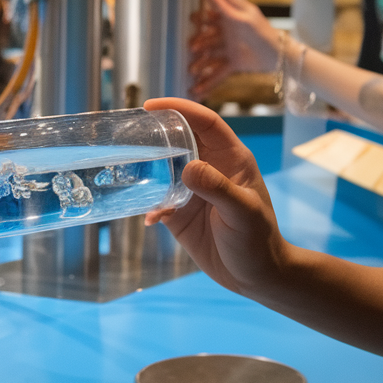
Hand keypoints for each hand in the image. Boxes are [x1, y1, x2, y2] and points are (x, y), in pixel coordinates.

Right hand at [143, 97, 289, 295]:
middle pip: (179, 139)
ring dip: (145, 167)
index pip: (205, 123)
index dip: (180, 109)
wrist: (255, 276)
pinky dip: (147, 205)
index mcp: (230, 159)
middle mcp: (209, 168)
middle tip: (128, 134)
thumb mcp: (242, 212)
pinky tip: (148, 218)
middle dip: (155, 133)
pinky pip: (156, 200)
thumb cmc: (258, 240)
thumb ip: (218, 188)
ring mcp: (192, 190)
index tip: (151, 106)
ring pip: (163, 168)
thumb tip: (188, 167)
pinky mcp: (179, 212)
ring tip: (124, 169)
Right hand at [189, 0, 283, 97]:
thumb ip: (224, 4)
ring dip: (200, 64)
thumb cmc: (262, 30)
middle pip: (207, 39)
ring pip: (209, 57)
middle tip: (191, 48)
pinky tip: (197, 90)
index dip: (200, 19)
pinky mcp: (233, 64)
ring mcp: (228, 50)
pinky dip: (209, 82)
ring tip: (191, 71)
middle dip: (198, 44)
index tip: (191, 19)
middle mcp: (226, 35)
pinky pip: (218, 73)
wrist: (279, 54)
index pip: (210, 18)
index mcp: (229, 20)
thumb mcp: (242, 16)